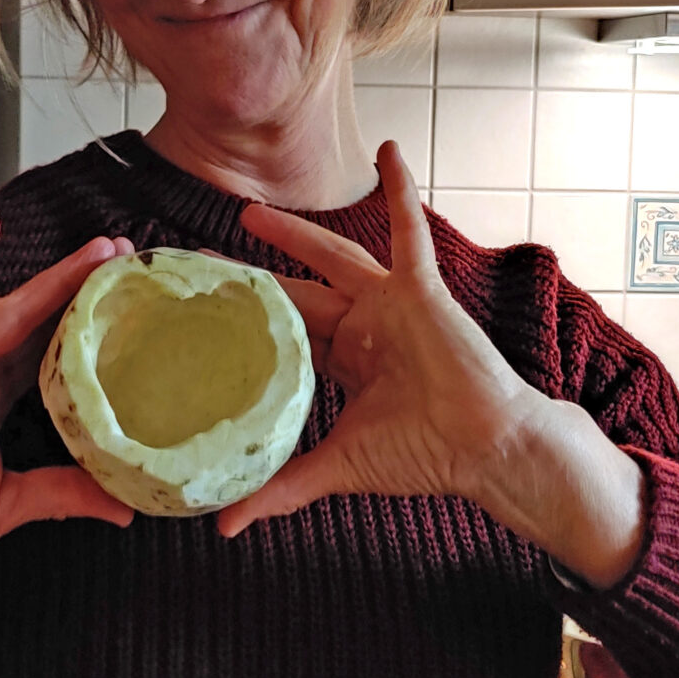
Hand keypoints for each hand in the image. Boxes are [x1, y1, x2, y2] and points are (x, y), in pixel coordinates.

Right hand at [0, 213, 134, 586]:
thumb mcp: (6, 503)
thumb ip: (62, 494)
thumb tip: (125, 508)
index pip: (57, 356)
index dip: (94, 333)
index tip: (137, 314)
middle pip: (45, 321)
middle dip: (87, 290)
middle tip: (130, 260)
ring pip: (12, 305)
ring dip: (55, 276)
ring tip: (99, 248)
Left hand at [217, 140, 535, 536]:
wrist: (484, 449)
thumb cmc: (424, 455)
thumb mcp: (338, 467)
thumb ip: (282, 488)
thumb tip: (223, 526)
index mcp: (344, 361)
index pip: (280, 333)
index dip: (240, 321)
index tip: (194, 310)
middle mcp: (363, 326)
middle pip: (292, 293)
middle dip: (246, 278)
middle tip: (195, 260)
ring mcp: (392, 304)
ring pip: (333, 258)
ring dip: (294, 236)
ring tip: (248, 214)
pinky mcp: (423, 290)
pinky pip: (410, 233)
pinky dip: (401, 191)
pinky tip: (390, 151)